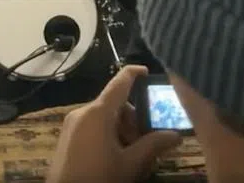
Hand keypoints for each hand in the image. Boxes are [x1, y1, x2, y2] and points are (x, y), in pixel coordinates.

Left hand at [48, 65, 181, 182]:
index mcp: (97, 113)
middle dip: (133, 119)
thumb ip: (153, 146)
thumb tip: (175, 135)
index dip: (133, 73)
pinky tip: (116, 157)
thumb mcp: (130, 163)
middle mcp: (82, 113)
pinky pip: (92, 127)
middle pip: (114, 105)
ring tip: (133, 154)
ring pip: (103, 118)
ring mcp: (72, 125)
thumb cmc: (99, 177)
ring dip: (121, 130)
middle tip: (147, 141)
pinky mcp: (67, 138)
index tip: (147, 70)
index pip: (119, 84)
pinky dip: (108, 135)